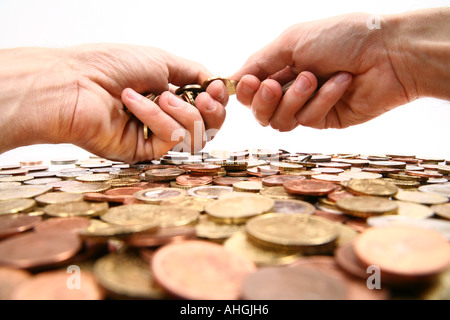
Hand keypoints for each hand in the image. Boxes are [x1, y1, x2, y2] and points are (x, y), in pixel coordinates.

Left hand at [0, 44, 227, 162]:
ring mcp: (155, 136)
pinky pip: (170, 140)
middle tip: (203, 98)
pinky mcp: (144, 151)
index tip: (216, 88)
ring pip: (195, 136)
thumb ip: (194, 72)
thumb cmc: (110, 66)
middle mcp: (166, 117)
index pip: (208, 108)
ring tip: (160, 95)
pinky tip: (135, 103)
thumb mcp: (161, 59)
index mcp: (171, 95)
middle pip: (209, 127)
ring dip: (183, 112)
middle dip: (211, 112)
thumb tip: (218, 83)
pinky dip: (158, 118)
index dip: (218, 101)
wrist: (75, 82)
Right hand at [232, 9, 449, 130]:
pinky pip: (308, 120)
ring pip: (280, 120)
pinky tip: (341, 82)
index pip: (250, 89)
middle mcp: (292, 88)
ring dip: (294, 98)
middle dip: (264, 100)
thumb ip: (260, 62)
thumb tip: (230, 80)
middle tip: (275, 86)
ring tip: (314, 78)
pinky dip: (323, 100)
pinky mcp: (326, 120)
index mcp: (281, 66)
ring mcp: (308, 106)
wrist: (389, 52)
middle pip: (260, 111)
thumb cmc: (342, 37)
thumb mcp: (293, 41)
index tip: (247, 83)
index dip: (244, 91)